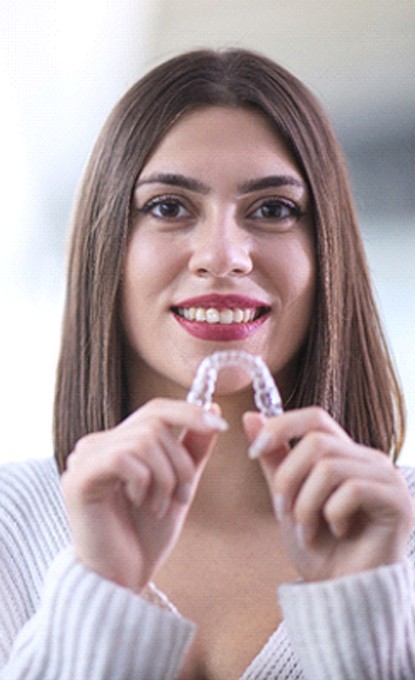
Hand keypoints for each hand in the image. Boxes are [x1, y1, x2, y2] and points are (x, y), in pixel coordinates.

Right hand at [62, 399, 226, 590]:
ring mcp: (83, 459)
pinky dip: (144, 482)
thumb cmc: (144, 536)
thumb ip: (191, 449)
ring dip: (165, 477)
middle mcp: (96, 444)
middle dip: (181, 461)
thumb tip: (212, 408)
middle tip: (182, 497)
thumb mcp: (178, 485)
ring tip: (159, 507)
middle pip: (155, 423)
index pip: (156, 409)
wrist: (121, 580)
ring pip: (144, 440)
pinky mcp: (77, 478)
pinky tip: (140, 504)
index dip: (189, 411)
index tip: (220, 424)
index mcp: (117, 442)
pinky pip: (124, 457)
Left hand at [244, 407, 414, 580]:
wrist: (343, 596)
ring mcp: (387, 479)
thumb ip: (275, 458)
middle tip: (283, 511)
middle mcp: (369, 460)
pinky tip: (337, 533)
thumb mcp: (287, 498)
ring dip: (306, 503)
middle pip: (316, 441)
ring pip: (329, 467)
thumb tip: (251, 415)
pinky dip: (331, 515)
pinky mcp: (398, 502)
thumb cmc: (320, 549)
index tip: (254, 450)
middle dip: (288, 478)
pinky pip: (351, 490)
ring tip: (307, 529)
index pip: (315, 418)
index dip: (281, 426)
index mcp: (346, 454)